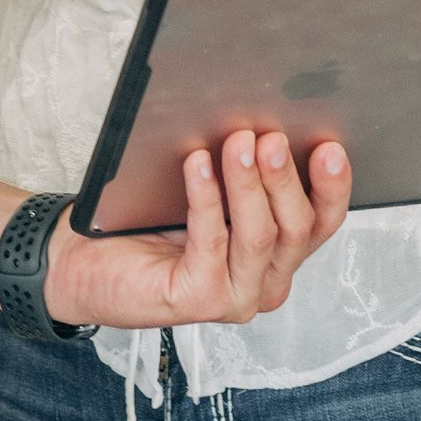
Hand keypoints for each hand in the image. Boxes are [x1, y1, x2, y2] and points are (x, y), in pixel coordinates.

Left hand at [45, 128, 352, 331]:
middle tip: (273, 137)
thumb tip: (264, 119)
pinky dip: (206, 198)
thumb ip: (244, 168)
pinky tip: (197, 165)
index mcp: (279, 252)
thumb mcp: (211, 188)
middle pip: (298, 228)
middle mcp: (266, 280)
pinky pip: (211, 243)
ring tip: (239, 143)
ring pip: (260, 236)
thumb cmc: (150, 218)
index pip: (322, 220)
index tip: (330, 146)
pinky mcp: (201, 301)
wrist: (88, 261)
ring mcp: (237, 296)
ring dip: (250, 184)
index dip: (333, 185)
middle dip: (287, 178)